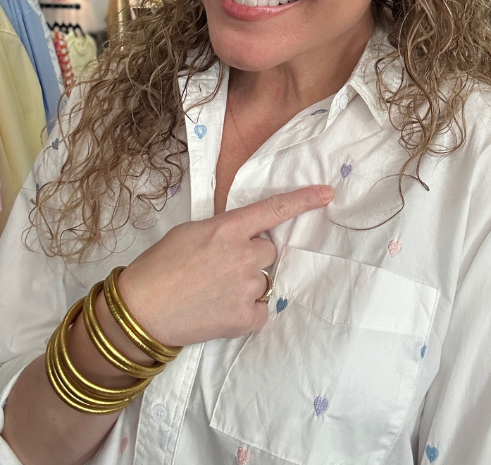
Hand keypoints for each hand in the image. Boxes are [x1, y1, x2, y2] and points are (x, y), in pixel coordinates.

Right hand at [118, 185, 333, 346]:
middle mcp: (242, 254)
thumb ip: (224, 229)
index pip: (274, 209)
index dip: (304, 200)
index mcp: (227, 228)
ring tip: (214, 292)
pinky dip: (247, 312)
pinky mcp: (245, 318)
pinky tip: (221, 310)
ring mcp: (246, 287)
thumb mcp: (191, 232)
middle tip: (220, 269)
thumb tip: (245, 234)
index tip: (328, 193)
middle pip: (268, 251)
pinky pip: (262, 310)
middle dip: (251, 258)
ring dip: (247, 285)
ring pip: (264, 281)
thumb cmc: (159, 266)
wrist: (140, 310)